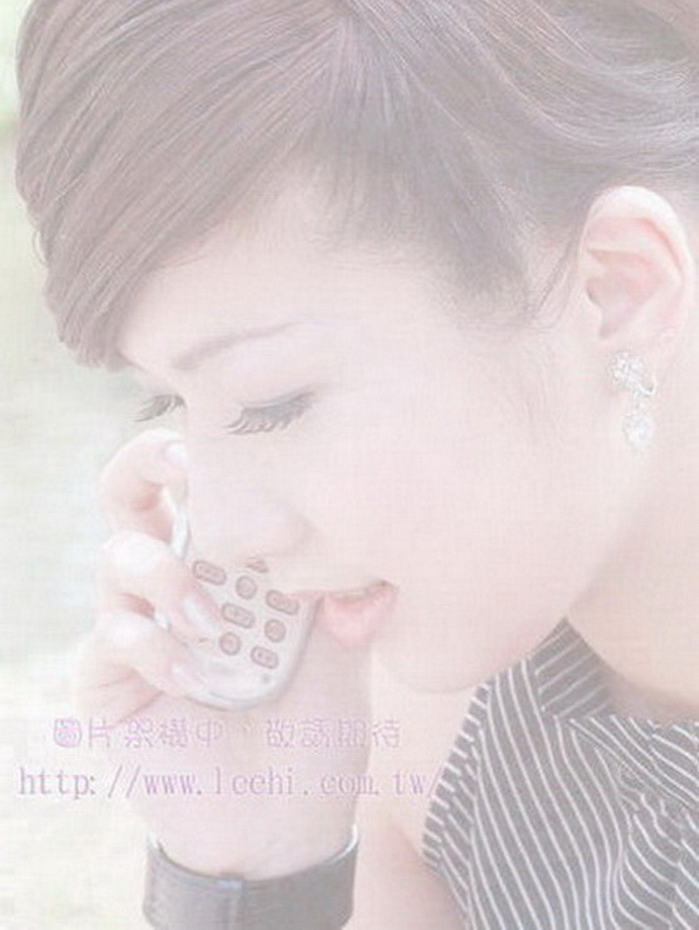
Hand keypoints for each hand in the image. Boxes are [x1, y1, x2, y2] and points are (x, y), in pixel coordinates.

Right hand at [77, 428, 370, 876]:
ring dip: (164, 572)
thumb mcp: (341, 635)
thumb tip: (352, 505)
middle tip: (187, 467)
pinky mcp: (111, 683)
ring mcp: (139, 626)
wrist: (288, 818)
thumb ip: (340, 572)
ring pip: (115, 555)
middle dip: (148, 463)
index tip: (241, 433)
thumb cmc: (316, 721)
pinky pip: (110, 636)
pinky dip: (152, 647)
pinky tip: (195, 680)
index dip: (205, 443)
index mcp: (228, 558)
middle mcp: (176, 578)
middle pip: (130, 490)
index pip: (198, 479)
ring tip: (214, 622)